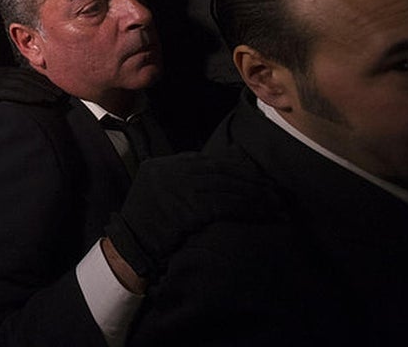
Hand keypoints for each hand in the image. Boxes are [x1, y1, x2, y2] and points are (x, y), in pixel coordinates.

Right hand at [0, 65, 61, 113]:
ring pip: (19, 83)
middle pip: (22, 77)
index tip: (53, 89)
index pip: (19, 75)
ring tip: (56, 99)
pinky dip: (27, 95)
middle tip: (61, 93)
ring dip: (40, 90)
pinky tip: (40, 101)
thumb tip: (15, 104)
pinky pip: (11, 92)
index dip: (38, 81)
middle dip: (43, 85)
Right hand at [104, 151, 283, 282]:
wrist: (131, 245)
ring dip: (255, 195)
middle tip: (274, 190)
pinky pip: (225, 205)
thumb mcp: (155, 189)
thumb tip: (213, 173)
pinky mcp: (187, 209)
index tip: (256, 176)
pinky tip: (262, 213)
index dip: (236, 168)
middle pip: (220, 171)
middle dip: (250, 180)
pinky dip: (247, 208)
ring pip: (226, 187)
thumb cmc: (147, 223)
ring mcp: (178, 189)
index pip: (207, 161)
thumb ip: (177, 178)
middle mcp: (170, 172)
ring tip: (275, 203)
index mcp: (163, 165)